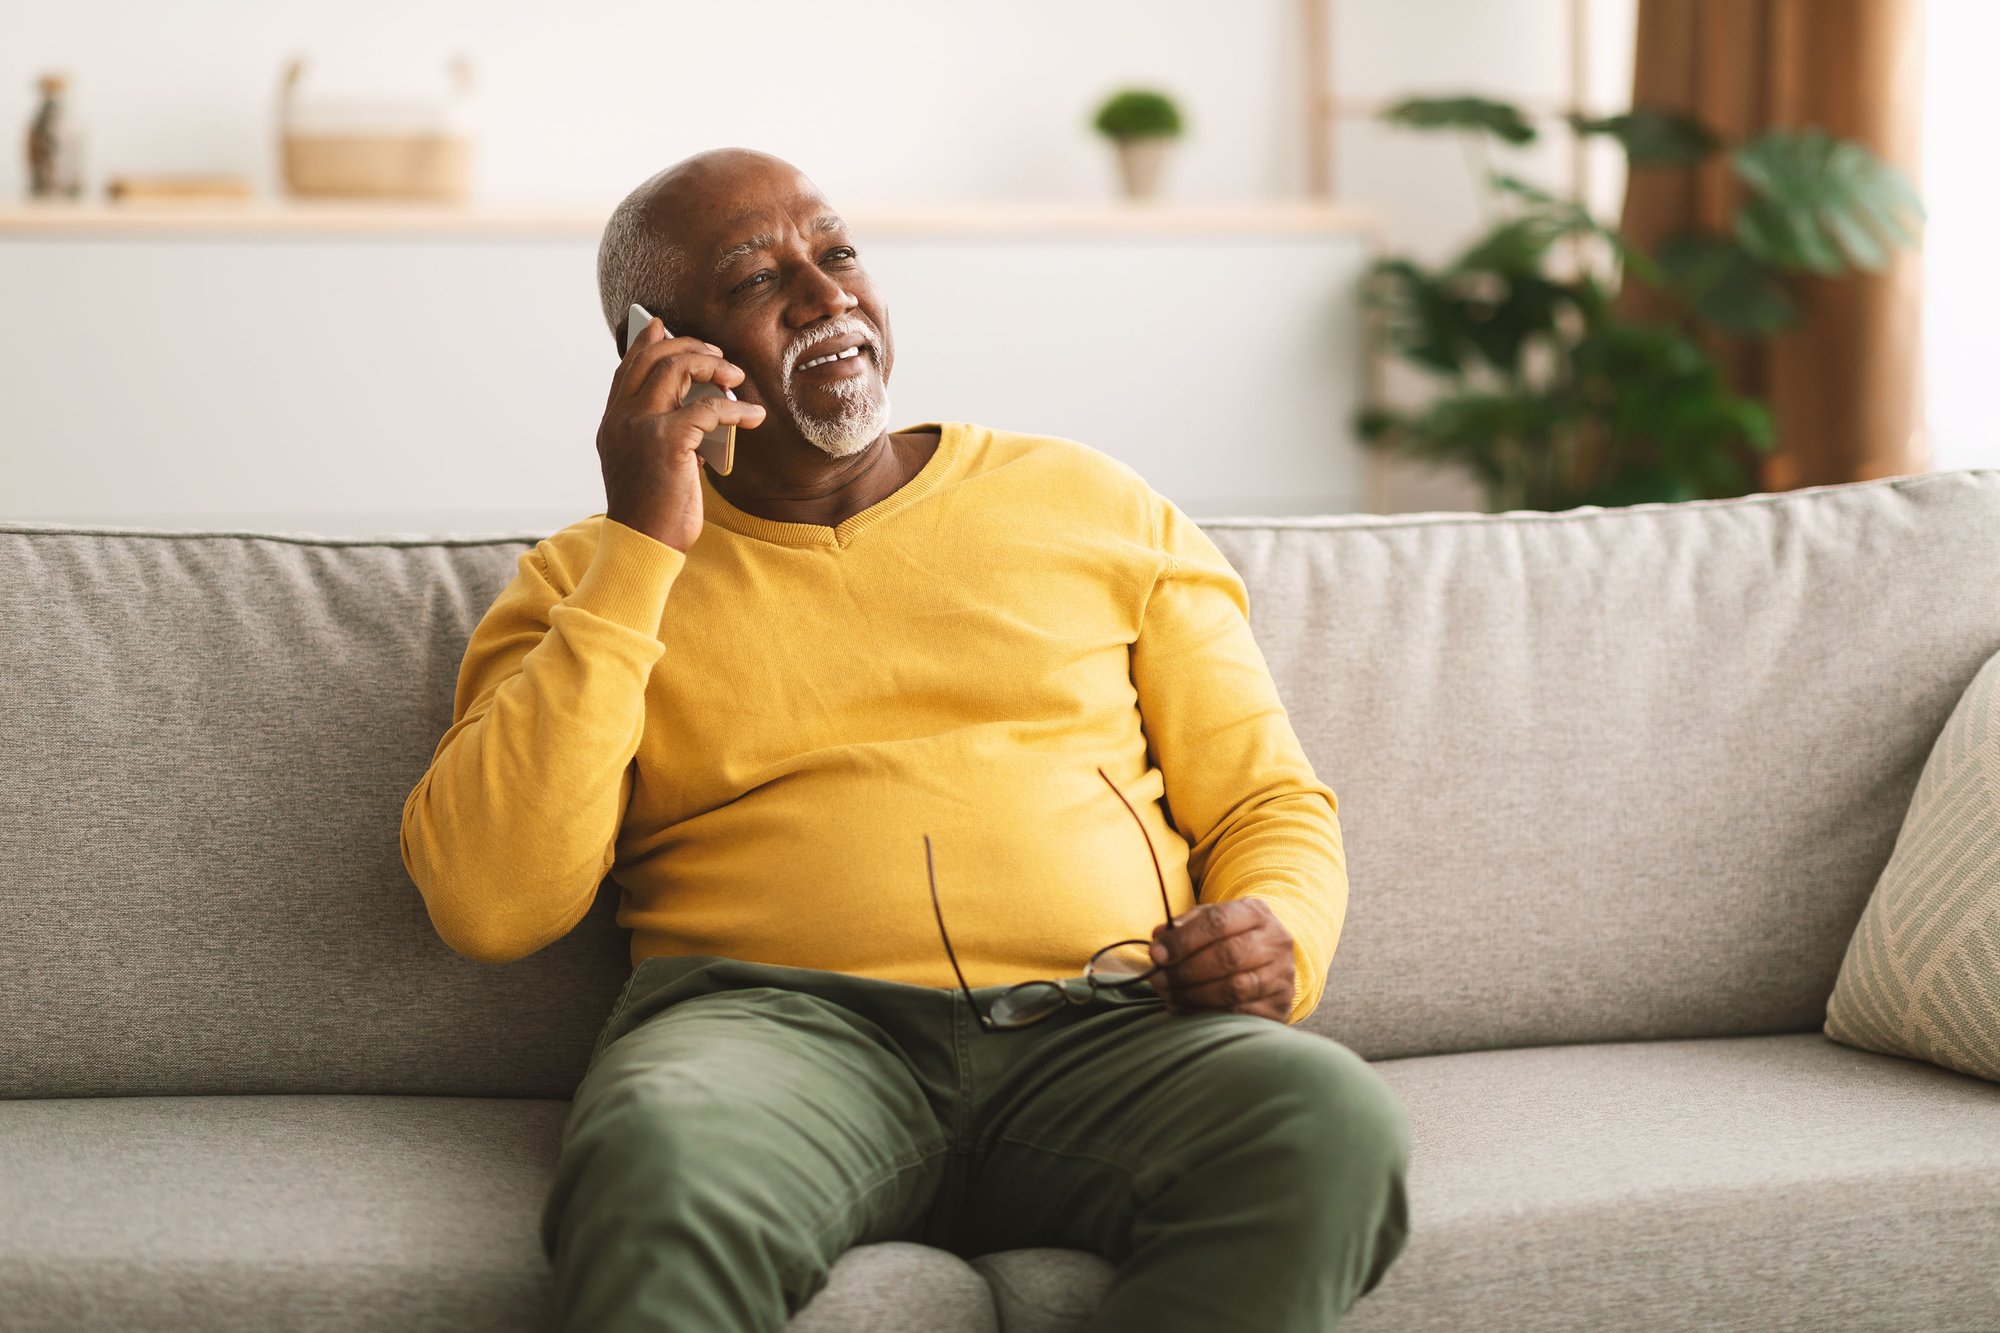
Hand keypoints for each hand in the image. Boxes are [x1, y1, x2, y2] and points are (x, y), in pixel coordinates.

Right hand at [597, 316, 766, 552]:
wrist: (643, 546)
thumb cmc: (653, 513)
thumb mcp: (651, 466)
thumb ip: (664, 435)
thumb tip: (699, 413)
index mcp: (613, 424)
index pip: (626, 369)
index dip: (646, 343)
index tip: (663, 326)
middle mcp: (620, 418)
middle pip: (653, 357)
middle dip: (689, 347)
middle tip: (717, 356)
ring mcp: (640, 426)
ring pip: (676, 368)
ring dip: (711, 365)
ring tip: (734, 377)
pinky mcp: (667, 440)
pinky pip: (709, 408)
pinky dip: (737, 409)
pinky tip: (753, 416)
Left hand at [1146, 899, 1294, 1022]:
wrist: (1270, 960)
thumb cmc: (1231, 937)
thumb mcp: (1210, 920)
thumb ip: (1185, 925)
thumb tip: (1159, 938)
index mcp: (1256, 913)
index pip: (1218, 922)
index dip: (1183, 940)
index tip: (1156, 954)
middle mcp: (1275, 942)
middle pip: (1228, 956)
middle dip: (1185, 970)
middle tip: (1158, 979)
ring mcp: (1281, 976)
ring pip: (1234, 988)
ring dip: (1193, 995)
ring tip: (1168, 994)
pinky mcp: (1279, 1006)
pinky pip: (1239, 1014)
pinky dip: (1206, 1014)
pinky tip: (1185, 1007)